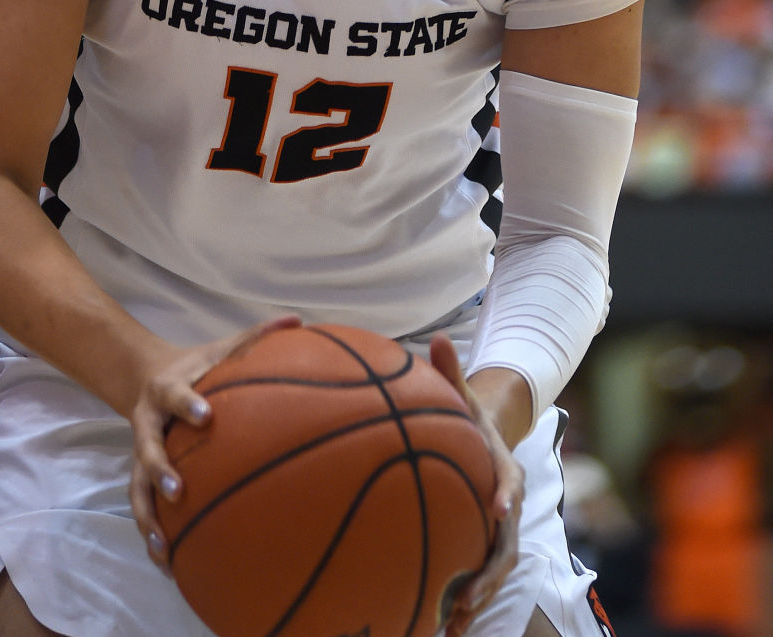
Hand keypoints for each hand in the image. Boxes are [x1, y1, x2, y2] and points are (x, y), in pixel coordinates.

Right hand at [127, 316, 300, 570]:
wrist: (146, 377)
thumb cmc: (198, 367)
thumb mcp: (221, 347)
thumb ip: (256, 336)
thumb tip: (298, 318)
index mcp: (167, 389)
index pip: (175, 394)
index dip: (188, 405)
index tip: (206, 416)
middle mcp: (148, 423)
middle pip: (146, 447)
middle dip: (159, 468)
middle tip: (178, 489)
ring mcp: (141, 453)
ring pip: (136, 487)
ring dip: (148, 517)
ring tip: (163, 546)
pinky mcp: (140, 477)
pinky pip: (142, 509)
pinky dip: (152, 535)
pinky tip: (168, 566)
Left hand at [428, 334, 524, 635]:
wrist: (487, 438)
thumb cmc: (469, 419)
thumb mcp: (463, 395)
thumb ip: (451, 372)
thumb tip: (437, 338)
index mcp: (504, 469)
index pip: (510, 480)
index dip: (506, 492)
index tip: (501, 505)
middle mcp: (507, 505)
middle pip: (506, 543)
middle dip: (490, 572)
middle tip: (467, 596)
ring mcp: (499, 529)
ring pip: (495, 569)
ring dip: (478, 597)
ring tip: (452, 622)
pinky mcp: (485, 544)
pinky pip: (479, 575)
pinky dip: (466, 599)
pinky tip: (440, 622)